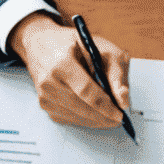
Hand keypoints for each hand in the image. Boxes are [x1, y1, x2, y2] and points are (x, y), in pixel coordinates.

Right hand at [8, 12, 129, 128]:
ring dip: (95, 120)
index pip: (86, 91)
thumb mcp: (100, 46)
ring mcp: (44, 95)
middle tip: (118, 120)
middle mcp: (48, 80)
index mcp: (62, 62)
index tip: (119, 115)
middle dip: (103, 117)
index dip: (105, 106)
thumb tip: (124, 101)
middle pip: (81, 107)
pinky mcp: (44, 105)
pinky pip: (69, 119)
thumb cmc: (72, 42)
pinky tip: (94, 114)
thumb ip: (115, 72)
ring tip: (110, 118)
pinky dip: (84, 119)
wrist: (39, 43)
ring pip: (76, 117)